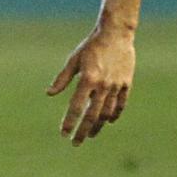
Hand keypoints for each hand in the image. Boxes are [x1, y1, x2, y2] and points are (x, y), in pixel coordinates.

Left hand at [46, 24, 135, 145]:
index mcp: (87, 79)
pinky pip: (121, 104)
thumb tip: (49, 94)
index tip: (63, 134)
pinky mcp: (127, 83)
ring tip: (90, 134)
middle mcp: (102, 85)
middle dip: (83, 131)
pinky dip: (115, 114)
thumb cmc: (91, 46)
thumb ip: (62, 79)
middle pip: (92, 115)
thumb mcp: (74, 60)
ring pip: (107, 113)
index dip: (69, 122)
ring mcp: (116, 85)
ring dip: (98, 126)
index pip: (76, 107)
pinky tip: (109, 121)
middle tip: (76, 143)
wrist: (116, 33)